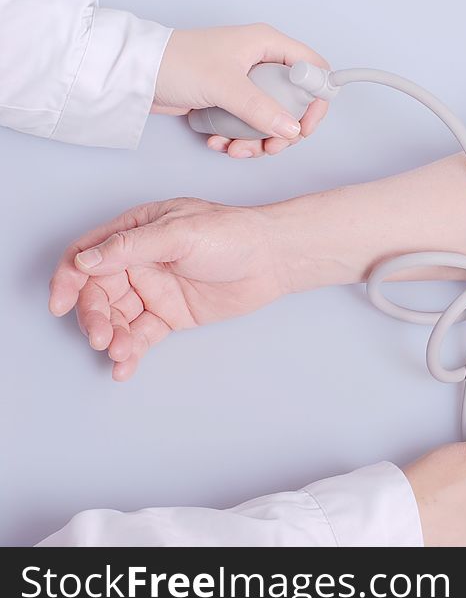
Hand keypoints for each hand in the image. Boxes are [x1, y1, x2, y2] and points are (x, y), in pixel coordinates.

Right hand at [49, 198, 284, 380]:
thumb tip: (86, 261)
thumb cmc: (232, 234)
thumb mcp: (179, 232)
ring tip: (119, 353)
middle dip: (93, 317)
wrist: (273, 259)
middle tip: (101, 337)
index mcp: (134, 233)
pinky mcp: (170, 315)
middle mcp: (138, 262)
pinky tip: (124, 366)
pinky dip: (130, 351)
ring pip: (117, 317)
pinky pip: (141, 334)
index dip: (68, 278)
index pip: (86, 255)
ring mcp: (154, 290)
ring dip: (111, 337)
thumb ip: (131, 247)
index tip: (60, 303)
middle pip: (97, 293)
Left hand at [153, 24, 329, 158]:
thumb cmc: (175, 62)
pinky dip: (238, 141)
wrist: (137, 74)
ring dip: (258, 143)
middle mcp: (261, 63)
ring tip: (236, 150)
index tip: (305, 126)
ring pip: (272, 121)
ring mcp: (246, 84)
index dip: (316, 100)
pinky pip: (249, 127)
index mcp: (267, 45)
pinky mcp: (231, 102)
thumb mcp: (224, 85)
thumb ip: (261, 109)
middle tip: (271, 147)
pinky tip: (219, 143)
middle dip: (284, 132)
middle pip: (295, 103)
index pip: (313, 70)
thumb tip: (291, 131)